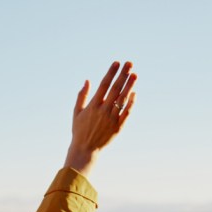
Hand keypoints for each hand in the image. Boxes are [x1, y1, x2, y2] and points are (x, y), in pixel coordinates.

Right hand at [64, 61, 137, 175]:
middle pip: (115, 89)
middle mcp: (103, 110)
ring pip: (123, 99)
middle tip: (129, 63)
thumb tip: (87, 80)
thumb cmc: (79, 130)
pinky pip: (127, 112)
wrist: (86, 149)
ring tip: (135, 74)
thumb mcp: (76, 112)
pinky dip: (131, 102)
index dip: (111, 73)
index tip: (117, 63)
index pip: (104, 85)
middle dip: (123, 75)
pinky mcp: (118, 127)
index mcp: (93, 105)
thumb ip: (81, 96)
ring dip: (129, 86)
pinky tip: (134, 93)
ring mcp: (112, 118)